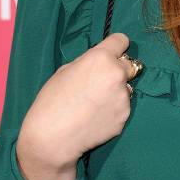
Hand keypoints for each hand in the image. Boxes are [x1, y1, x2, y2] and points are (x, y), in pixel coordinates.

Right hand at [17, 32, 136, 168]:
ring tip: (94, 105)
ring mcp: (123, 96)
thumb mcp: (65, 70)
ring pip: (126, 88)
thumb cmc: (51, 101)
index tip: (111, 53)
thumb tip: (100, 60)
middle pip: (129, 64)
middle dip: (118, 70)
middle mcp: (117, 74)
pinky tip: (96, 118)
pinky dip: (113, 110)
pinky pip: (122, 107)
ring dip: (116, 92)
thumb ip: (88, 61)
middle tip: (100, 83)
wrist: (51, 139)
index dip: (115, 47)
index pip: (121, 40)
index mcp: (102, 58)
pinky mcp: (125, 116)